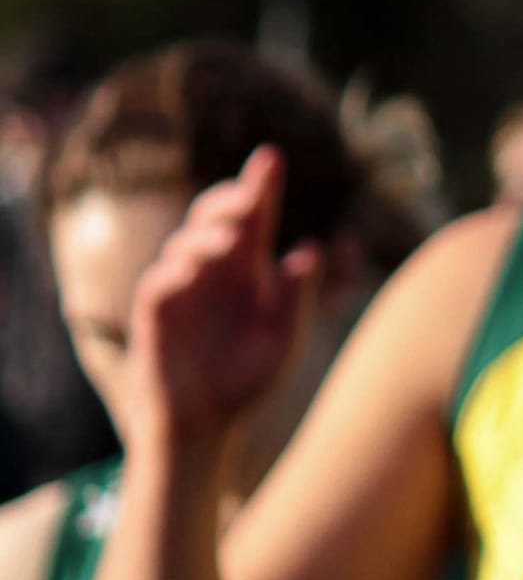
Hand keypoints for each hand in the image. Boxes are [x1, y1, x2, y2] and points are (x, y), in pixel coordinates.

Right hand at [128, 146, 322, 443]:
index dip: (259, 186)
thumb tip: (311, 250)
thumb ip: (297, 298)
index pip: (252, 219)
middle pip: (212, 219)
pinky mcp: (155, 317)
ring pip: (182, 245)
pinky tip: (191, 271)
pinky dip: (172, 275)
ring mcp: (180, 290)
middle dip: (228, 201)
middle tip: (250, 197)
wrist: (209, 422)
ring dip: (205, 237)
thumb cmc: (247, 377)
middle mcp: (211, 271)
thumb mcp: (284, 338)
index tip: (271, 158)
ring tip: (233, 239)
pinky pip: (156, 286)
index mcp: (246, 270)